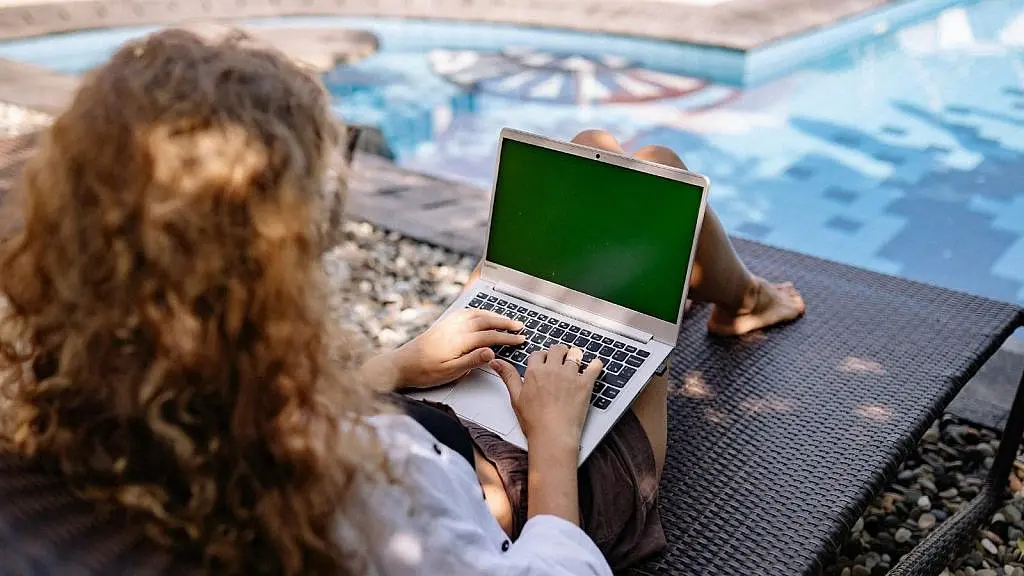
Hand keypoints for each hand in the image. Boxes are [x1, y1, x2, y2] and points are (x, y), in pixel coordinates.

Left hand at [393, 308, 525, 388]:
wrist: (401, 364)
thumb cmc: (424, 371)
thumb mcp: (450, 372)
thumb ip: (472, 361)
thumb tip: (491, 352)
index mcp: (459, 340)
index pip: (490, 336)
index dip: (507, 338)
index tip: (520, 339)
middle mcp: (455, 327)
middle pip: (486, 320)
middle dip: (505, 323)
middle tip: (519, 326)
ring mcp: (449, 323)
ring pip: (477, 314)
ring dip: (494, 315)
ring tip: (506, 319)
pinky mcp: (444, 323)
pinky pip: (466, 312)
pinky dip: (479, 311)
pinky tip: (482, 314)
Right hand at [491, 345, 602, 447]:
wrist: (553, 436)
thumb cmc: (534, 421)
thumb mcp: (515, 397)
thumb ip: (507, 376)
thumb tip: (496, 361)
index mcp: (535, 371)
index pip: (539, 354)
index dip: (542, 357)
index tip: (544, 362)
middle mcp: (553, 370)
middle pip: (558, 349)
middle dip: (559, 352)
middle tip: (561, 359)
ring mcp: (570, 376)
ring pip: (575, 354)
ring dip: (575, 356)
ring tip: (576, 362)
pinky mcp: (585, 384)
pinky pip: (595, 367)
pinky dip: (596, 365)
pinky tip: (595, 366)